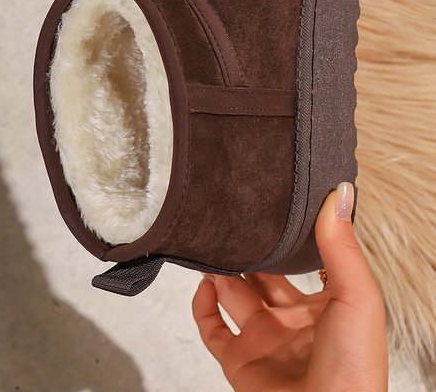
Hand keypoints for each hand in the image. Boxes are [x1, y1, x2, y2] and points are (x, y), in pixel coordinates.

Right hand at [192, 182, 387, 391]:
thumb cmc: (353, 368)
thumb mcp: (357, 297)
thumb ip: (341, 246)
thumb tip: (340, 191)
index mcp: (326, 309)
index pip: (303, 264)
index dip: (287, 241)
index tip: (271, 210)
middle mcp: (292, 323)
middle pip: (262, 276)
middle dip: (247, 251)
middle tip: (231, 221)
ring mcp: (263, 341)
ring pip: (233, 295)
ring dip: (219, 270)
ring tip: (209, 242)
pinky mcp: (238, 361)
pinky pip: (211, 329)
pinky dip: (201, 306)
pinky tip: (202, 286)